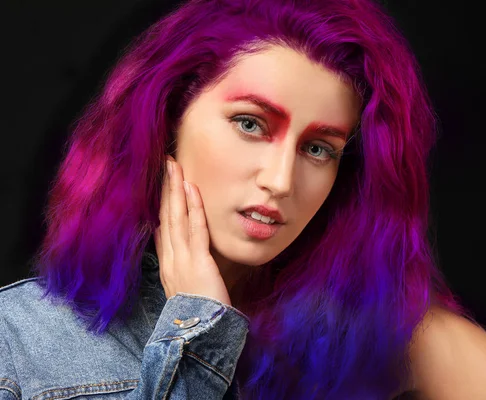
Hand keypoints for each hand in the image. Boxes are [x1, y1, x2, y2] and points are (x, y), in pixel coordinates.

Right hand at [154, 155, 231, 305]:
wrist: (201, 334)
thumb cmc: (199, 312)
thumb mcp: (185, 287)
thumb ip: (181, 267)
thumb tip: (178, 249)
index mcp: (167, 265)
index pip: (161, 227)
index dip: (160, 203)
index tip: (159, 183)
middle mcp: (170, 258)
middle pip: (164, 216)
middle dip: (164, 188)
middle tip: (165, 163)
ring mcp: (181, 259)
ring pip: (176, 217)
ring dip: (175, 190)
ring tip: (174, 166)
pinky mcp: (198, 261)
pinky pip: (195, 228)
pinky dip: (193, 207)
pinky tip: (191, 189)